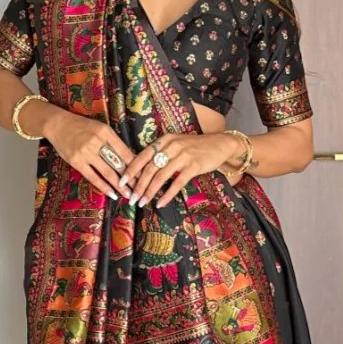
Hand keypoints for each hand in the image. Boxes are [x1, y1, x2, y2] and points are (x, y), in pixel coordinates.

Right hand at [45, 108, 136, 200]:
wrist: (58, 124)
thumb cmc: (82, 126)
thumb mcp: (100, 128)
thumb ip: (113, 141)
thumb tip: (129, 158)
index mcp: (106, 132)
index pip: (125, 151)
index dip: (135, 165)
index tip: (144, 176)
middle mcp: (96, 141)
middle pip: (118, 163)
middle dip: (131, 179)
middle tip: (140, 190)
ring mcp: (85, 152)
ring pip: (107, 172)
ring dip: (120, 186)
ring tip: (128, 195)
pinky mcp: (76, 161)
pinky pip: (93, 177)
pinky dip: (104, 187)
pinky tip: (112, 194)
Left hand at [118, 132, 237, 207]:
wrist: (220, 144)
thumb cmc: (196, 147)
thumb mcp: (176, 145)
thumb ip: (161, 154)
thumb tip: (143, 173)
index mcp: (164, 140)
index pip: (142, 156)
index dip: (131, 170)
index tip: (121, 182)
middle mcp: (171, 146)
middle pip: (150, 168)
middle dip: (138, 185)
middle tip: (132, 198)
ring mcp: (183, 155)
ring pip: (161, 176)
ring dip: (150, 191)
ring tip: (143, 202)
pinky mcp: (194, 166)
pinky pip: (177, 183)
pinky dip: (167, 194)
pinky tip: (161, 203)